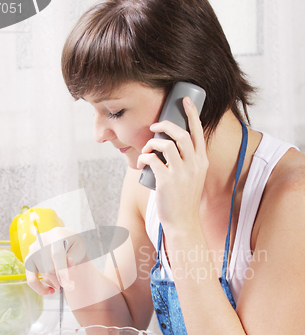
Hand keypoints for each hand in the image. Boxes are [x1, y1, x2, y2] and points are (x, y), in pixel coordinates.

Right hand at [24, 227, 85, 294]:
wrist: (63, 241)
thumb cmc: (72, 245)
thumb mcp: (79, 248)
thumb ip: (75, 255)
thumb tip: (69, 263)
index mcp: (56, 234)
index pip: (56, 254)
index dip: (61, 270)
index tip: (66, 284)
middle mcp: (41, 241)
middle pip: (49, 267)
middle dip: (61, 280)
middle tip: (70, 286)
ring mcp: (32, 251)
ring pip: (43, 274)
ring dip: (55, 284)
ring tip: (64, 285)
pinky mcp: (28, 261)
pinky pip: (31, 280)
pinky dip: (40, 288)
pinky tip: (50, 291)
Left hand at [137, 97, 208, 232]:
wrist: (183, 223)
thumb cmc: (184, 200)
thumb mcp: (193, 178)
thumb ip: (187, 162)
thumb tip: (167, 146)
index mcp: (202, 162)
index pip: (198, 132)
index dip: (192, 113)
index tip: (185, 100)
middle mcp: (194, 165)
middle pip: (181, 134)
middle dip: (166, 124)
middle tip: (155, 125)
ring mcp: (181, 173)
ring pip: (166, 144)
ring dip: (152, 142)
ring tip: (147, 148)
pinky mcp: (166, 180)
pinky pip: (152, 159)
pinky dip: (144, 156)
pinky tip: (142, 161)